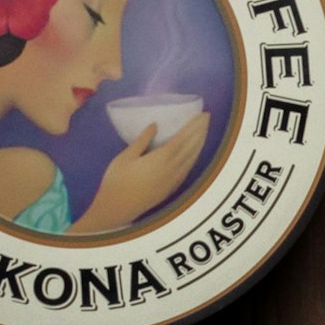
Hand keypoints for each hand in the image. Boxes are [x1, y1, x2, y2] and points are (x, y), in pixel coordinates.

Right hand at [75, 106, 207, 232]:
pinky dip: (194, 157)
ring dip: (200, 143)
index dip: (193, 126)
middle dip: (200, 131)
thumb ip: (142, 141)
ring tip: (204, 130)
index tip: (202, 114)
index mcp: (160, 159)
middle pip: (191, 147)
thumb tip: (155, 125)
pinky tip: (195, 152)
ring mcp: (174, 180)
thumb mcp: (125, 157)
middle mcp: (172, 169)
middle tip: (208, 117)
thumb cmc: (116, 181)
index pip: (182, 139)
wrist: (117, 210)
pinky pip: (188, 168)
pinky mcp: (172, 188)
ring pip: (192, 158)